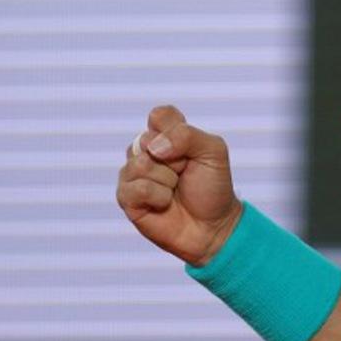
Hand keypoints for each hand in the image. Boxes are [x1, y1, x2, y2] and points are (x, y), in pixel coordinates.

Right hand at [116, 105, 243, 265]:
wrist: (212, 225)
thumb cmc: (212, 187)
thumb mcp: (213, 151)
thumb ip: (186, 136)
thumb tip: (154, 147)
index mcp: (166, 135)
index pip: (159, 116)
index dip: (176, 131)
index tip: (191, 150)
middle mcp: (146, 151)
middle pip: (146, 139)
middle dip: (175, 160)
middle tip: (184, 173)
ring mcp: (133, 174)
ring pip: (140, 164)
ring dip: (167, 180)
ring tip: (174, 190)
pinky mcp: (126, 198)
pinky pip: (138, 188)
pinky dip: (159, 197)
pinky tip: (164, 204)